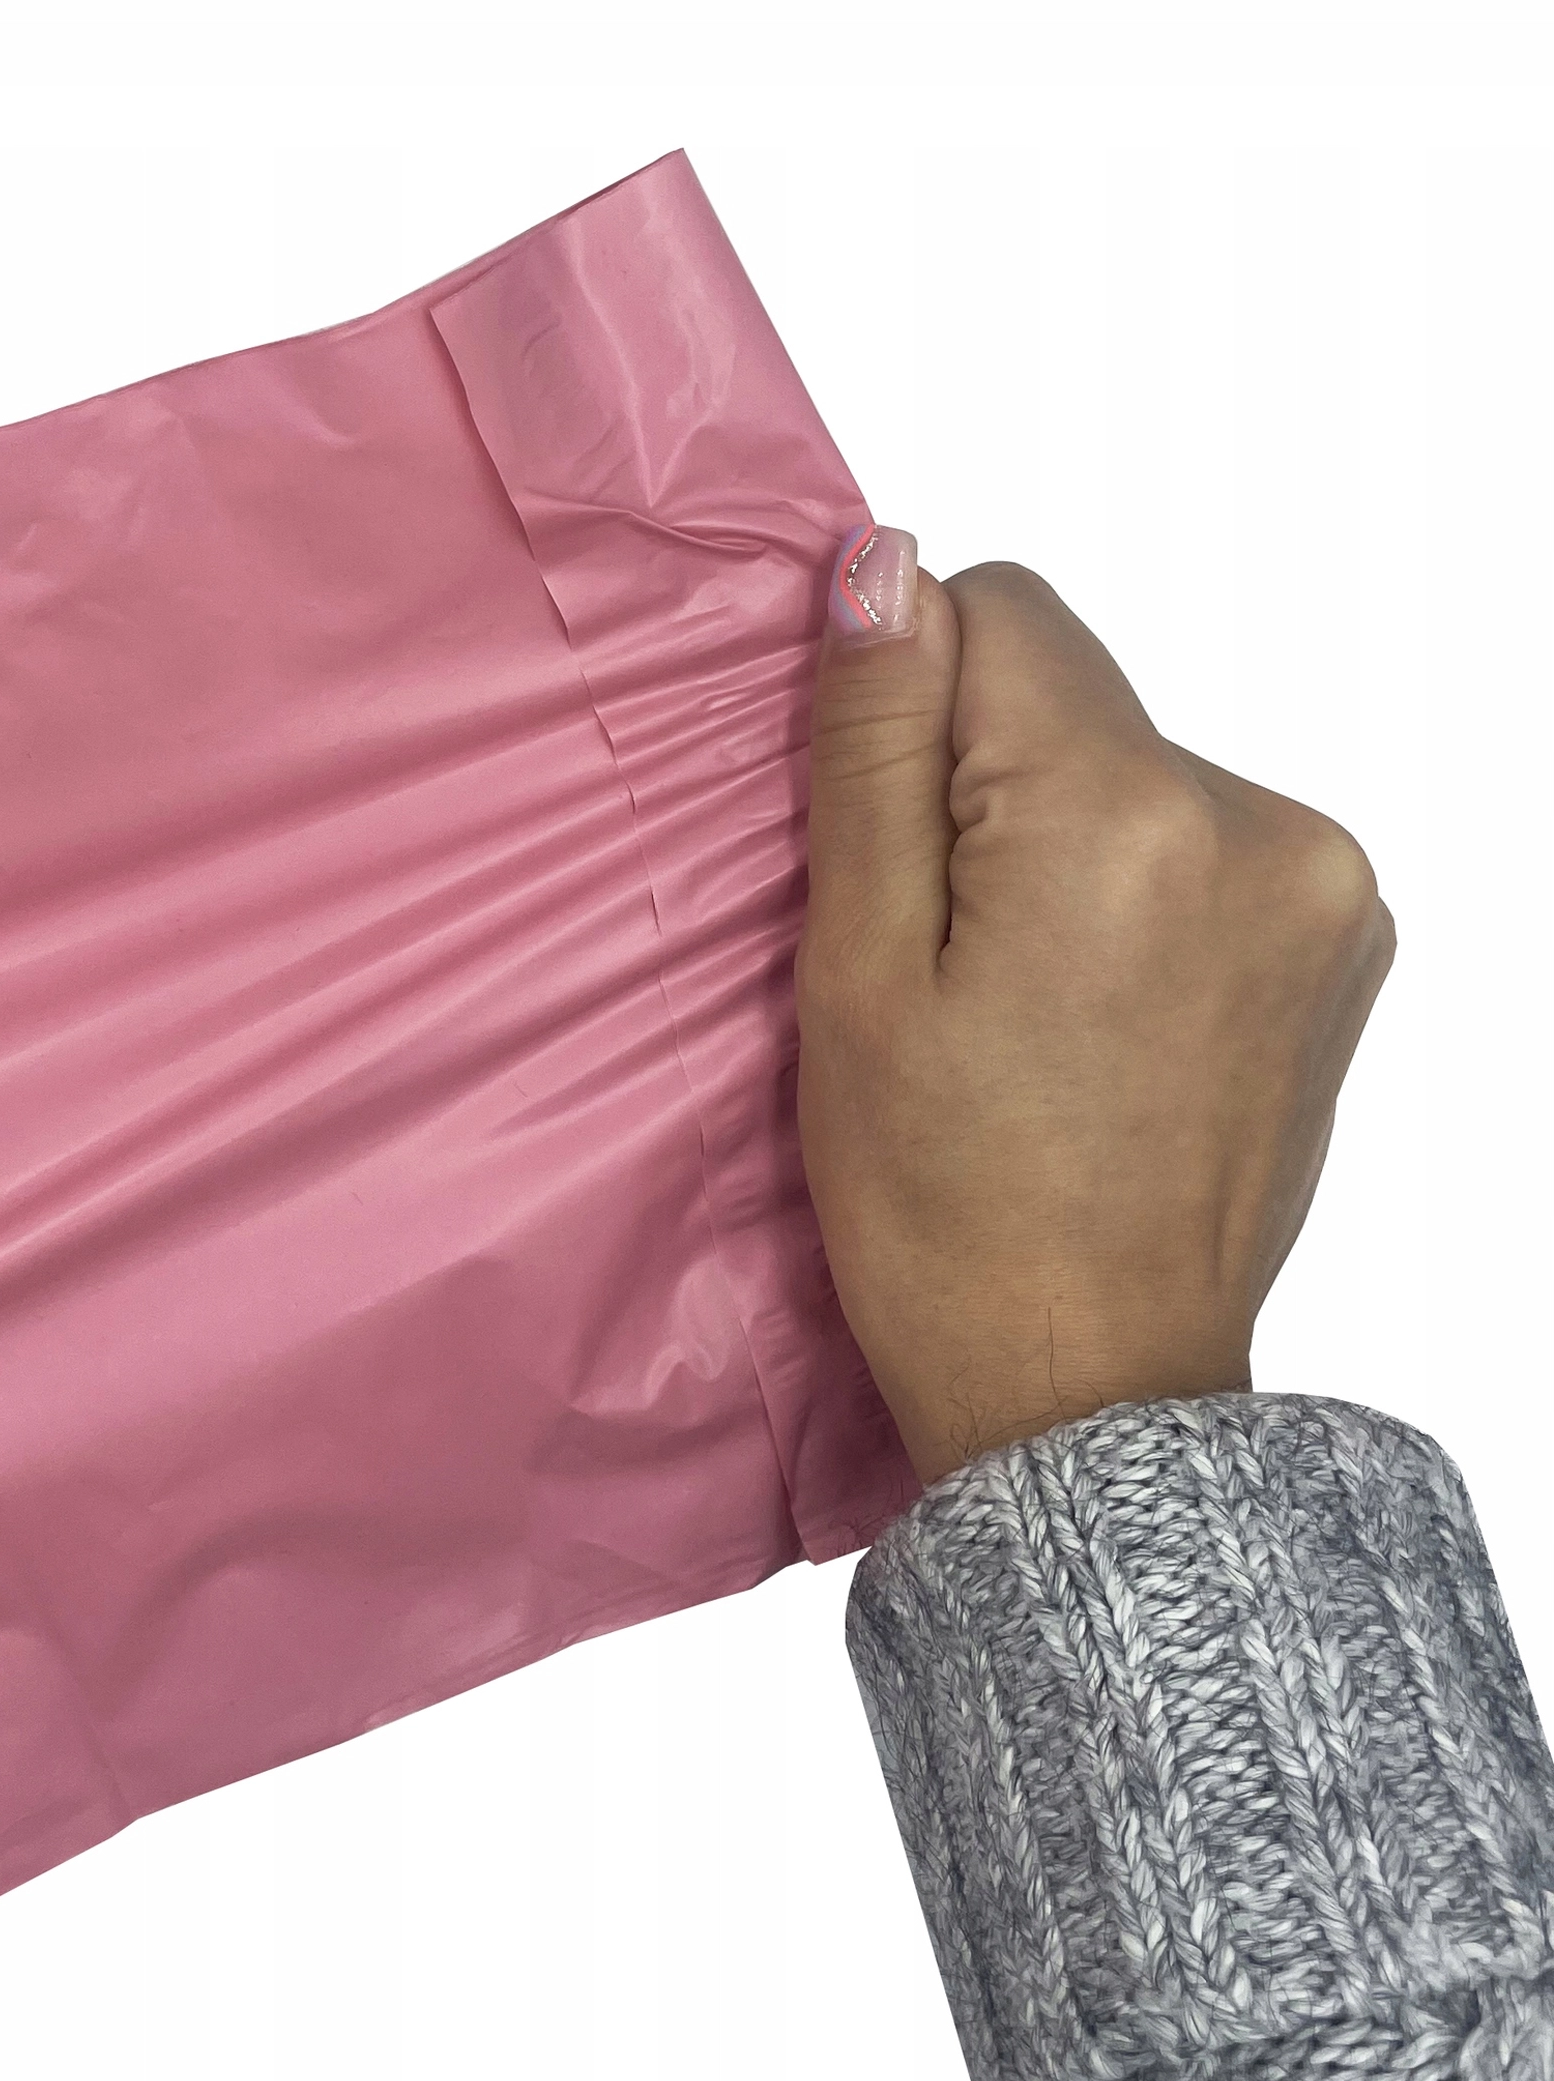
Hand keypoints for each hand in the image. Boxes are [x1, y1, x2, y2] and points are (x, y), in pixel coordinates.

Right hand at [798, 538, 1393, 1485]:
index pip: (998, 610)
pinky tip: (1099, 1025)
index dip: (907, 715)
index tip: (887, 859)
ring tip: (1027, 1015)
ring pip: (1139, 777)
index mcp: (1123, 818)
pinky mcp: (1347, 944)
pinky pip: (1210, 850)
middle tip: (946, 970)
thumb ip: (873, 753)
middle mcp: (1262, 825)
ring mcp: (1326, 889)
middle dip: (988, 796)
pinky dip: (1142, 901)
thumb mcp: (857, 978)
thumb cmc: (945, 1216)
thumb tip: (879, 564)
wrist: (1090, 1393)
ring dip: (1068, 850)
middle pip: (1075, 702)